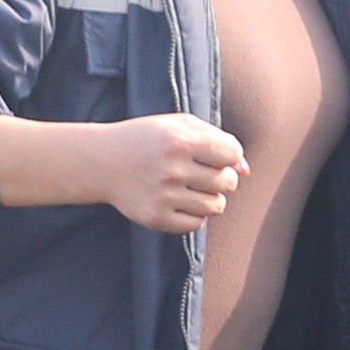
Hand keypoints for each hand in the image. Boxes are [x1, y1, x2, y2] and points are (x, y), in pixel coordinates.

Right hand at [82, 113, 249, 233]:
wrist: (102, 162)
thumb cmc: (148, 140)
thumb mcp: (179, 125)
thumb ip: (217, 138)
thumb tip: (246, 169)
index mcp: (180, 141)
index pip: (233, 154)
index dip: (230, 155)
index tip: (215, 155)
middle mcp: (173, 169)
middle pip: (228, 182)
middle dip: (221, 178)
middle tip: (200, 172)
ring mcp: (164, 196)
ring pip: (217, 206)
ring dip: (210, 197)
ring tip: (191, 187)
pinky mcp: (156, 217)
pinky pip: (197, 223)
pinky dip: (194, 214)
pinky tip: (179, 201)